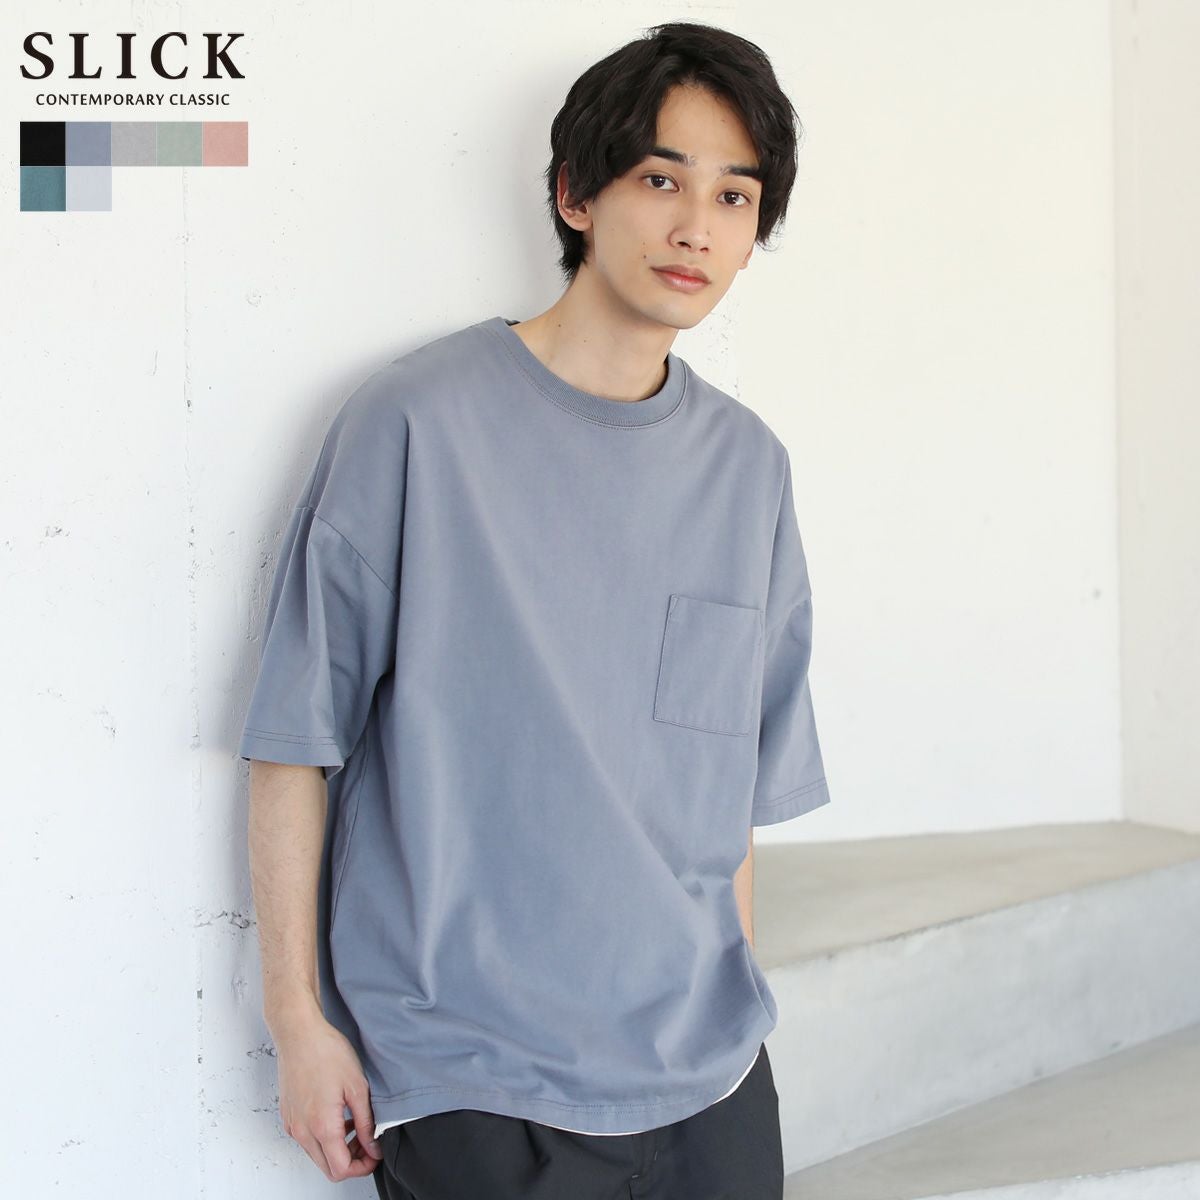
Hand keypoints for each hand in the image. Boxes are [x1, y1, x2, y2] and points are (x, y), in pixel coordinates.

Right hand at [273, 1012, 382, 1180]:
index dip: (362, 1167)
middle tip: (367, 1142)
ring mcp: (293, 1125)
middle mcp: (302, 1131)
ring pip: (317, 1155)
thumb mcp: (357, 1087)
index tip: (375, 1153)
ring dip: (338, 1150)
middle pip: (328, 1168)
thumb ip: (366, 1123)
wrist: (299, 1034)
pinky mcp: (288, 1117)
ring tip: (355, 1126)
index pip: (341, 1170)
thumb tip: (373, 1146)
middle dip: (351, 1161)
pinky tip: (338, 1116)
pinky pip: (307, 1140)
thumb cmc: (326, 1052)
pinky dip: (324, 1138)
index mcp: (322, 1126)